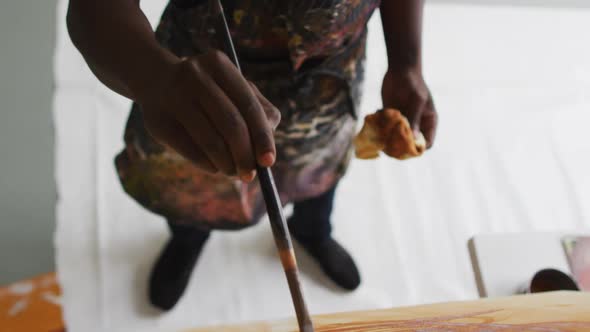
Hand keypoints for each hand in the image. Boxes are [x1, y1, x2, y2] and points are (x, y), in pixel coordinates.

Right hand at [136, 49, 280, 181]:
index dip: (262, 137)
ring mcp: (173, 97)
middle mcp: (194, 76)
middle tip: (250, 175)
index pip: (249, 106)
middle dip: (245, 155)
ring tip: (233, 171)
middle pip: (231, 124)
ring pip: (211, 141)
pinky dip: (208, 164)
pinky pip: (191, 151)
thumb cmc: (207, 90)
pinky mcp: (158, 121)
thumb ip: (257, 110)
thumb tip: (267, 147)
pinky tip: (214, 165)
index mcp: (219, 64)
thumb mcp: (232, 88)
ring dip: (227, 164)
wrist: (155, 81)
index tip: (268, 162)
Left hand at [381, 68, 436, 147]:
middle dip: (400, 146)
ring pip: (396, 138)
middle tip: (389, 141)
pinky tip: (379, 112)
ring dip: (388, 137)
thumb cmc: (414, 83)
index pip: (427, 143)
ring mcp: (403, 122)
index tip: (406, 147)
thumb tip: (414, 138)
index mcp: (428, 123)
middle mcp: (416, 125)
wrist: (401, 70)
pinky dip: (380, 126)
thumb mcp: (417, 101)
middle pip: (410, 144)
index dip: (418, 148)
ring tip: (382, 126)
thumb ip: (415, 118)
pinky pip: (386, 129)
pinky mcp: (391, 118)